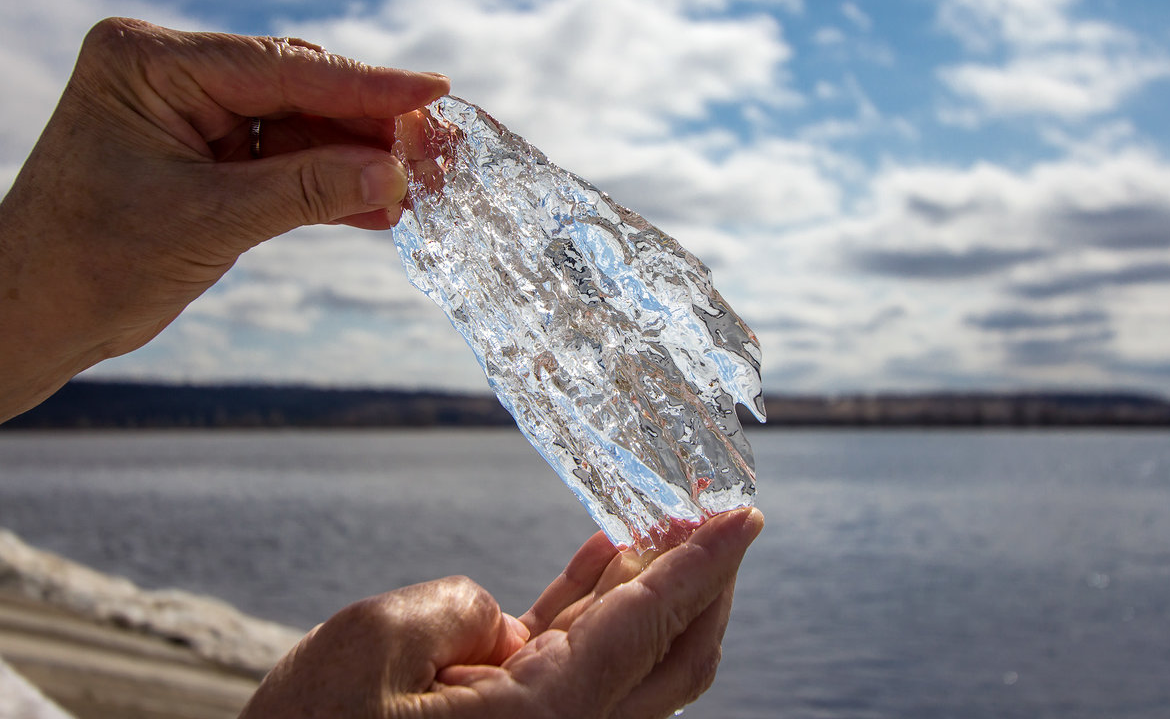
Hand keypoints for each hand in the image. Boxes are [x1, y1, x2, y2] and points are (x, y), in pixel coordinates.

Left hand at [0, 18, 448, 420]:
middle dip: (372, 126)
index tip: (432, 91)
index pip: (279, 68)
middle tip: (441, 149)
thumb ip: (304, 191)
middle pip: (300, 91)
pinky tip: (382, 204)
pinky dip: (330, 185)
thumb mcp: (205, 222)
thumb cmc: (89, 262)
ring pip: (302, 128)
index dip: (364, 85)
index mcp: (149, 64)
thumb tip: (393, 171)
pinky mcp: (210, 156)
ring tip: (425, 182)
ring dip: (360, 159)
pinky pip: (286, 162)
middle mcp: (173, 76)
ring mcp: (193, 116)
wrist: (36, 314)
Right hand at [240, 507, 763, 718]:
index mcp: (549, 717)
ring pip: (630, 656)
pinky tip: (602, 557)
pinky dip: (594, 605)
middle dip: (704, 584)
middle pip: (671, 654)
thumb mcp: (376, 645)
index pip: (651, 623)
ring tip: (666, 522)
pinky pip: (577, 659)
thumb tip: (500, 624)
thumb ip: (459, 610)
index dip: (704, 564)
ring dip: (651, 588)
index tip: (745, 518)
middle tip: (722, 519)